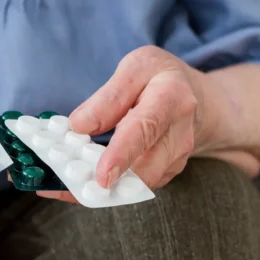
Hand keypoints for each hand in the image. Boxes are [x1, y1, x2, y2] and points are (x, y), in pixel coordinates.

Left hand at [39, 46, 204, 202]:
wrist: (191, 96)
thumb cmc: (157, 79)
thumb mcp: (134, 69)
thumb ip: (108, 97)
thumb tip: (79, 126)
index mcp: (171, 98)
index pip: (145, 129)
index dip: (122, 155)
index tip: (102, 176)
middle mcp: (180, 134)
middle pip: (147, 168)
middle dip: (110, 183)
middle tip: (71, 184)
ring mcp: (176, 159)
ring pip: (138, 185)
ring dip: (103, 190)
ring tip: (68, 185)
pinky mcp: (166, 174)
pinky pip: (134, 188)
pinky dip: (107, 191)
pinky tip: (81, 185)